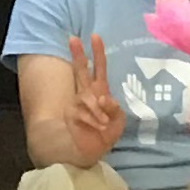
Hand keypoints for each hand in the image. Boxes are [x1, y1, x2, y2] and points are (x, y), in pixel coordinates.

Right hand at [61, 34, 125, 163]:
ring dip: (97, 109)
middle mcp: (87, 95)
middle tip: (73, 38)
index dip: (97, 53)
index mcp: (100, 93)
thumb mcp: (118, 122)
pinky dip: (93, 119)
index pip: (99, 69)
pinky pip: (82, 110)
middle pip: (81, 70)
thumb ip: (115, 109)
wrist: (88, 154)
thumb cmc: (104, 136)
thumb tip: (103, 97)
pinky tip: (98, 126)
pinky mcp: (72, 114)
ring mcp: (78, 104)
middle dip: (78, 55)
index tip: (95, 36)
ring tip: (103, 123)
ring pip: (86, 96)